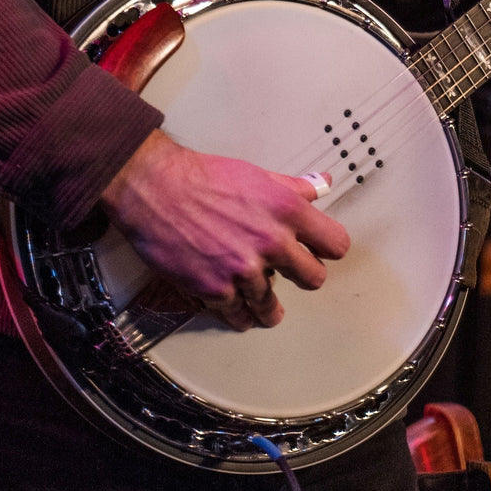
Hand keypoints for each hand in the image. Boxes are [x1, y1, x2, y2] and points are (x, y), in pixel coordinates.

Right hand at [100, 128, 349, 330]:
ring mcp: (244, 270)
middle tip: (290, 274)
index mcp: (287, 209)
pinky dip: (237, 312)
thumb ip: (294, 187)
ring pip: (272, 305)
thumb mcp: (256, 174)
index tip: (319, 252)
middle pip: (313, 279)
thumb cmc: (204, 177)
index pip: (335, 244)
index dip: (327, 249)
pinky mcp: (216, 290)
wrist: (155, 188)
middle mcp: (271, 242)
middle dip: (302, 276)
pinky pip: (238, 315)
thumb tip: (323, 185)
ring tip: (260, 300)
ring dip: (265, 302)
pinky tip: (236, 307)